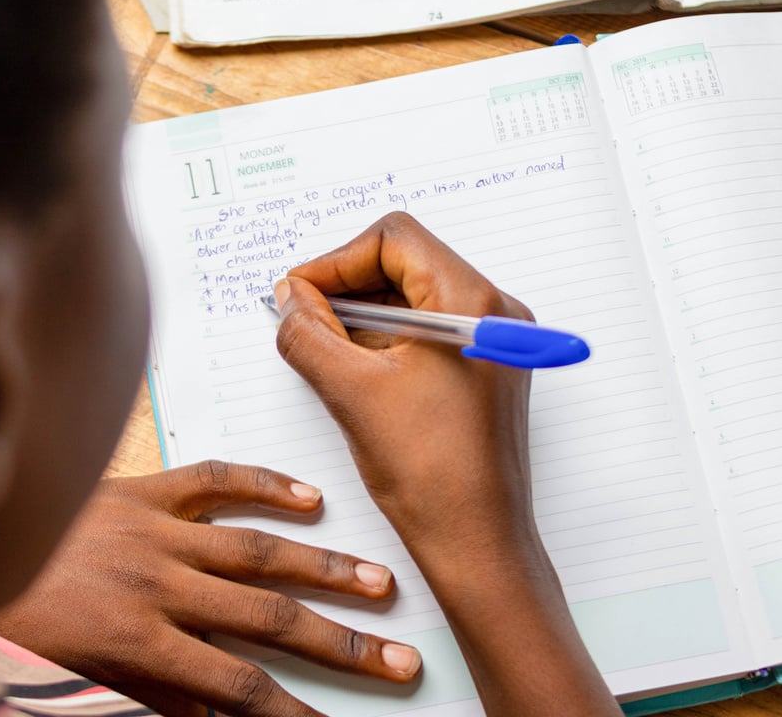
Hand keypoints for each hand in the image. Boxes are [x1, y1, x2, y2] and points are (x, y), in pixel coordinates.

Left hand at [0, 461, 421, 716]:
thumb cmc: (10, 621)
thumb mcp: (78, 680)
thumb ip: (153, 695)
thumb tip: (215, 713)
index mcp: (137, 642)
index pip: (238, 690)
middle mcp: (159, 585)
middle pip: (268, 620)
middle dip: (341, 645)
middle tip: (400, 660)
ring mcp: (155, 531)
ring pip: (256, 551)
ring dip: (323, 568)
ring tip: (379, 584)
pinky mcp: (142, 491)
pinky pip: (213, 480)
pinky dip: (263, 485)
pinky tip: (309, 497)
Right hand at [272, 211, 537, 565]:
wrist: (476, 541)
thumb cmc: (434, 475)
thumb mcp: (350, 391)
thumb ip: (309, 333)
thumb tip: (291, 298)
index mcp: (471, 302)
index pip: (394, 240)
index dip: (336, 261)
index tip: (300, 294)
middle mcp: (490, 311)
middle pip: (404, 263)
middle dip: (346, 287)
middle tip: (302, 318)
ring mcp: (487, 341)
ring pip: (410, 298)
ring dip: (361, 316)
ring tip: (323, 349)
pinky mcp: (478, 368)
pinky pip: (423, 331)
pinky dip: (382, 341)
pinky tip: (353, 371)